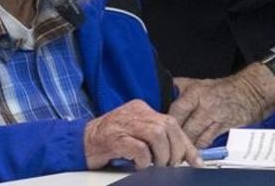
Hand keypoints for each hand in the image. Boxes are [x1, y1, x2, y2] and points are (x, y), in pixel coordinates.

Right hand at [84, 99, 200, 168]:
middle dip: (176, 149)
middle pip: (168, 126)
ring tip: (157, 165)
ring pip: (157, 134)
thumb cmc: (108, 141)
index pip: (172, 123)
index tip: (195, 160)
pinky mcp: (114, 138)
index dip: (185, 143)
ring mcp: (124, 124)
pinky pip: (138, 148)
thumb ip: (155, 139)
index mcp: (142, 109)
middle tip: (172, 164)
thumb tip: (180, 154)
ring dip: (162, 155)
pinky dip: (144, 160)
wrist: (79, 143)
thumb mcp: (135, 134)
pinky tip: (140, 165)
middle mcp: (134, 113)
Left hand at [167, 63, 274, 147]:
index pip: (174, 111)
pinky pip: (206, 141)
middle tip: (168, 143)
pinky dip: (199, 145)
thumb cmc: (223, 88)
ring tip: (180, 148)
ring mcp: (215, 117)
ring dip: (186, 144)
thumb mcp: (198, 83)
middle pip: (182, 127)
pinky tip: (195, 147)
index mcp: (195, 92)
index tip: (162, 129)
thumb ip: (179, 89)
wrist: (251, 91)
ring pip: (193, 137)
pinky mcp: (224, 127)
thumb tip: (159, 96)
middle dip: (175, 136)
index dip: (166, 122)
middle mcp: (204, 104)